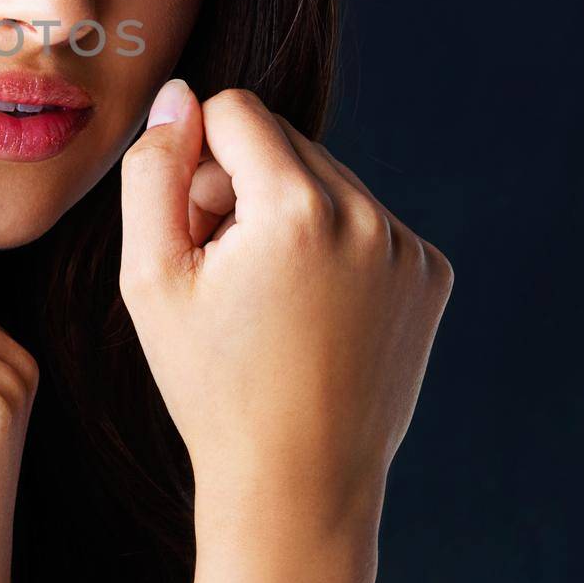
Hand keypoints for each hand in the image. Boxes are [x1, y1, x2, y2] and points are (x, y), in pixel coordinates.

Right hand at [119, 81, 454, 550]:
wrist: (298, 484)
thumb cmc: (210, 384)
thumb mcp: (150, 277)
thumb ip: (152, 171)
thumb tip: (178, 98)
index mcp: (297, 208)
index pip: (235, 110)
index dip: (196, 163)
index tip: (194, 230)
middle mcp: (368, 214)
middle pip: (281, 140)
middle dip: (241, 186)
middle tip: (225, 273)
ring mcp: (409, 246)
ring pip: (324, 177)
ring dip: (286, 214)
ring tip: (268, 299)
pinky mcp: (432, 274)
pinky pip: (365, 219)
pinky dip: (332, 245)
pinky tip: (312, 311)